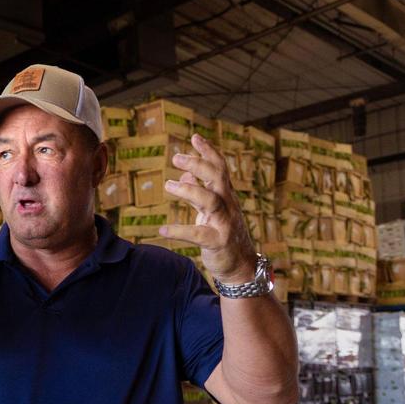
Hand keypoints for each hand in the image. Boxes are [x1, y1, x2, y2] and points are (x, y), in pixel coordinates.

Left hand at [159, 134, 256, 283]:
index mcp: (225, 196)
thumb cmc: (224, 235)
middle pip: (217, 178)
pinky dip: (180, 231)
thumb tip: (184, 171)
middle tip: (176, 156)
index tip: (194, 137)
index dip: (208, 152)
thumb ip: (198, 190)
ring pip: (210, 201)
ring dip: (189, 190)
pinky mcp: (218, 242)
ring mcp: (224, 223)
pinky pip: (198, 234)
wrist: (241, 267)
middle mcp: (227, 206)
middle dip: (199, 164)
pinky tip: (163, 230)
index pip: (219, 168)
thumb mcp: (211, 210)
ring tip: (168, 185)